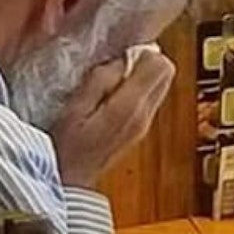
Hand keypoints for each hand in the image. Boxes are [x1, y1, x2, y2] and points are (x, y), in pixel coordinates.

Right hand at [50, 52, 174, 187]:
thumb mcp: (75, 106)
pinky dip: (139, 91)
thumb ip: (102, 79)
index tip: (120, 57)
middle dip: (147, 62)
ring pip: (161, 85)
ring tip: (113, 83)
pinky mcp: (142, 130)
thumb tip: (122, 60)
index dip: (142, 53)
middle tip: (118, 67)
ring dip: (143, 76)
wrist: (70, 181)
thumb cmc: (65, 145)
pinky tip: (114, 98)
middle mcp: (145, 115)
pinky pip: (151, 99)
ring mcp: (146, 124)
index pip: (161, 66)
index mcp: (130, 106)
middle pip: (167, 73)